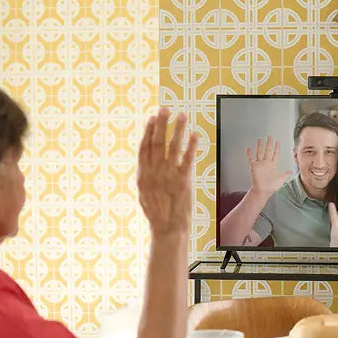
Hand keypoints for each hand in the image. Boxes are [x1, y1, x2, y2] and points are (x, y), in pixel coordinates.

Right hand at [137, 108, 198, 235]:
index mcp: (143, 175)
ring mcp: (168, 176)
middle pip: (157, 142)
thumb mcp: (144, 194)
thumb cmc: (156, 213)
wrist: (167, 229)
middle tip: (165, 108)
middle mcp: (154, 172)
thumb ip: (146, 176)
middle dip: (161, 124)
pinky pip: (187, 159)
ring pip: (172, 147)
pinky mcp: (183, 181)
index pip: (144, 147)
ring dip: (177, 129)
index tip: (152, 117)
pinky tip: (195, 134)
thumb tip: (146, 162)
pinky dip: (191, 146)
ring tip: (182, 115)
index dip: (148, 130)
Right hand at [248, 136, 291, 197]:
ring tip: (260, 140)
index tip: (277, 142)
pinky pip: (251, 159)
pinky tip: (249, 149)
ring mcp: (260, 164)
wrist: (263, 191)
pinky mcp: (254, 166)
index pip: (275, 154)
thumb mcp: (282, 179)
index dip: (276, 148)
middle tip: (270, 137)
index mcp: (273, 165)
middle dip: (269, 143)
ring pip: (260, 152)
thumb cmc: (271, 186)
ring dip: (260, 146)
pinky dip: (250, 154)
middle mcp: (266, 163)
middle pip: (268, 151)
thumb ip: (286, 174)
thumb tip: (290, 171)